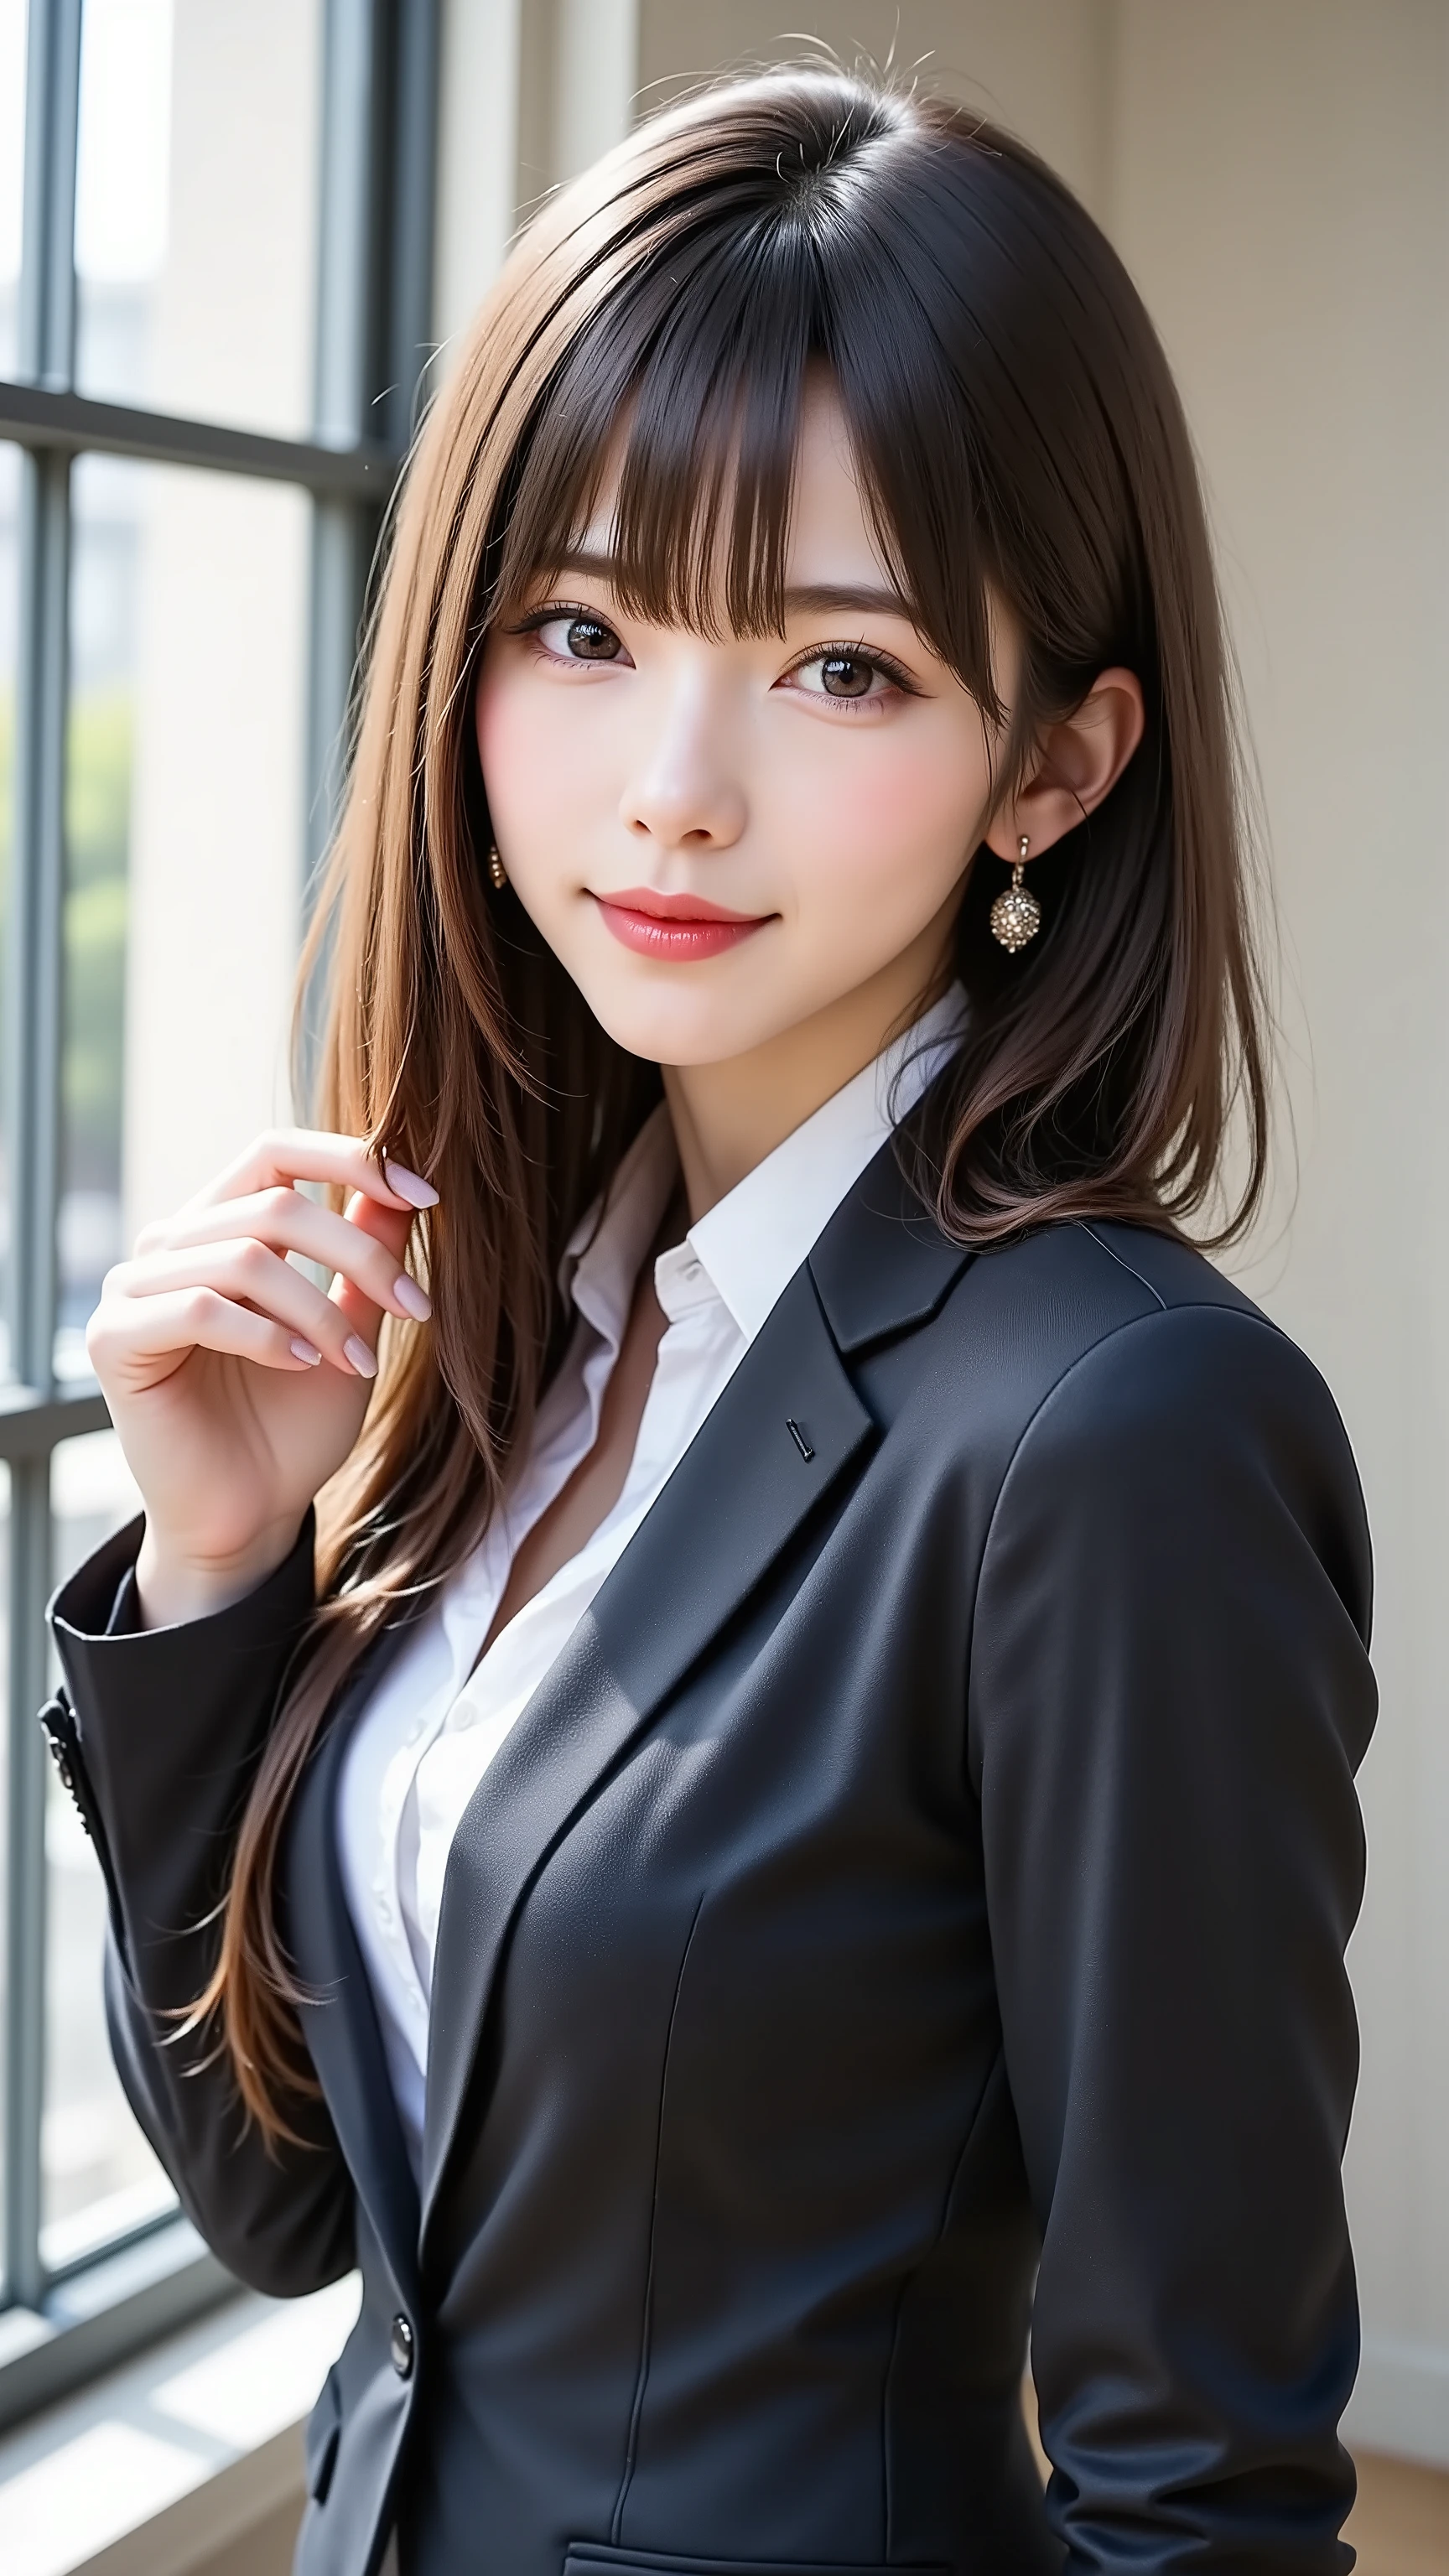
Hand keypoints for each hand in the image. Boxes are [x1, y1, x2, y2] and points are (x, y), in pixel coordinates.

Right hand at [86, 1130, 437, 1626]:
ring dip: (321, 1309)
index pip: (274, 1151)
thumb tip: (400, 1184)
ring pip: (246, 1257)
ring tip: (359, 1362)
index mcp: (218, 1227)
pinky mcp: (114, 1340)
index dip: (350, 1159)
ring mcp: (134, 1289)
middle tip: (415, 1307)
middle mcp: (170, 1245)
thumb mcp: (348, 1328)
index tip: (427, 1195)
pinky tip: (301, 1366)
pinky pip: (199, 1309)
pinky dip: (265, 1334)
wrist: (249, 1516)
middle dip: (359, 1254)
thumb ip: (363, 1255)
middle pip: (275, 1205)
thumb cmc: (293, 1426)